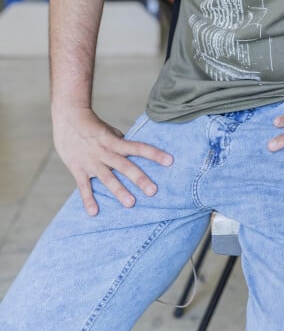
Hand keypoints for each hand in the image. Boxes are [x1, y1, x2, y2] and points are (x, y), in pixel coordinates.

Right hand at [52, 108, 173, 215]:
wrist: (68, 117)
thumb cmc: (91, 124)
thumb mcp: (108, 130)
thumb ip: (120, 141)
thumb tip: (131, 150)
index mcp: (115, 141)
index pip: (138, 147)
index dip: (154, 154)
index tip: (169, 161)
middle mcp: (105, 152)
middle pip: (125, 166)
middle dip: (139, 179)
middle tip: (153, 191)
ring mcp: (91, 161)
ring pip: (107, 178)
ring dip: (119, 191)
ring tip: (131, 203)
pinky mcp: (77, 168)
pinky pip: (83, 186)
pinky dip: (88, 199)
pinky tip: (94, 212)